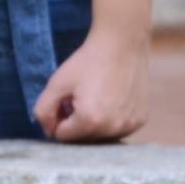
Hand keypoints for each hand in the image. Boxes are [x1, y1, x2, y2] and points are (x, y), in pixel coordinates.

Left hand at [32, 1, 150, 142]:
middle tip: (80, 97)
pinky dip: (112, 120)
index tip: (65, 100)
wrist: (123, 44)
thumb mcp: (57, 83)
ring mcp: (129, 125)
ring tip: (98, 97)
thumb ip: (43, 111)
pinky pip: (118, 129)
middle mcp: (112, 128)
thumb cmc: (88, 61)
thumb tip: (49, 131)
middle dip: (76, 123)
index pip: (62, 136)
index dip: (58, 118)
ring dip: (95, 124)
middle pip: (83, 139)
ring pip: (101, 137)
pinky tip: (113, 99)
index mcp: (90, 121)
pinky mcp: (140, 120)